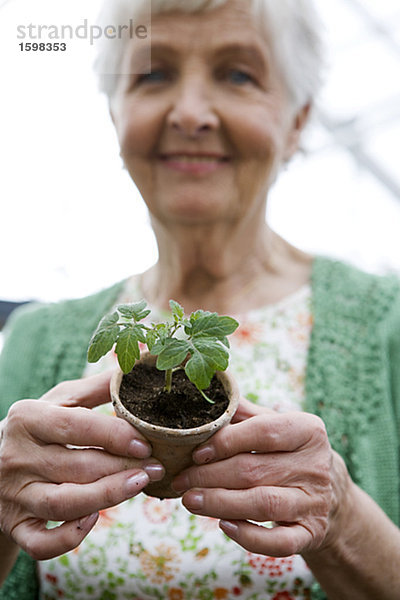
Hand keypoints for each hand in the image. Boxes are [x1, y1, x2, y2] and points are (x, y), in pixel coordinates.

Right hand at [0, 372, 164, 559]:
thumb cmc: (39, 428)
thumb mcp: (60, 400)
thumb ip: (96, 387)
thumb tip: (136, 368)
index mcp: (27, 419)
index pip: (75, 427)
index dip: (114, 435)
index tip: (146, 442)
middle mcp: (16, 457)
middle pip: (77, 467)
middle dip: (123, 467)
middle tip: (157, 466)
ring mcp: (14, 495)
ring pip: (64, 504)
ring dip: (108, 496)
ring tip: (141, 484)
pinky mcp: (15, 526)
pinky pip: (41, 543)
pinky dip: (70, 538)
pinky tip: (95, 518)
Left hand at [173, 399, 337, 556]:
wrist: (329, 491)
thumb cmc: (289, 451)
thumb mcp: (276, 425)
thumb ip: (246, 413)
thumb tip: (214, 399)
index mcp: (308, 430)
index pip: (263, 432)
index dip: (225, 442)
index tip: (195, 452)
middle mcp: (315, 466)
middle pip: (254, 471)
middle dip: (210, 476)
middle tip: (181, 480)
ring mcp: (315, 502)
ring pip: (263, 505)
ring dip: (220, 503)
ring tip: (189, 500)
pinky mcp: (312, 533)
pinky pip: (279, 542)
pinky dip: (249, 536)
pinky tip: (223, 525)